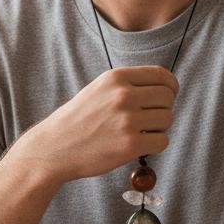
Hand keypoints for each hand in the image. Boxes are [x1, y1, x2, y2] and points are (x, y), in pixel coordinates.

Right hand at [20, 65, 177, 184]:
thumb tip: (163, 89)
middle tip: (148, 120)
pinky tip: (138, 146)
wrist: (53, 148)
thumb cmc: (77, 121)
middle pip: (168, 97)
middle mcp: (123, 95)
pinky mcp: (130, 144)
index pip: (162, 76)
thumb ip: (127, 85)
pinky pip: (162, 141)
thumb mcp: (98, 90)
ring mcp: (128, 120)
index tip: (167, 96)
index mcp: (116, 78)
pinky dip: (154, 145)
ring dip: (158, 128)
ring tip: (139, 133)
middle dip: (162, 109)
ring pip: (167, 119)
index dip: (170, 87)